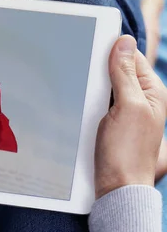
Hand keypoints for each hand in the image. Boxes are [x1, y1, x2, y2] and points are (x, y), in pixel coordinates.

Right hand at [95, 35, 166, 198]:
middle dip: (99, 69)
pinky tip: (78, 103)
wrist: (116, 189)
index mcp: (153, 92)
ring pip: (104, 87)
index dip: (112, 50)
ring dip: (91, 86)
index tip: (91, 44)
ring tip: (79, 88)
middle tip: (81, 69)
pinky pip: (98, 103)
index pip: (132, 57)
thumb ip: (125, 74)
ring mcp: (125, 113)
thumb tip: (123, 42)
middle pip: (117, 71)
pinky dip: (88, 100)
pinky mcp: (110, 124)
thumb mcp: (128, 107)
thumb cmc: (127, 153)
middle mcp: (141, 100)